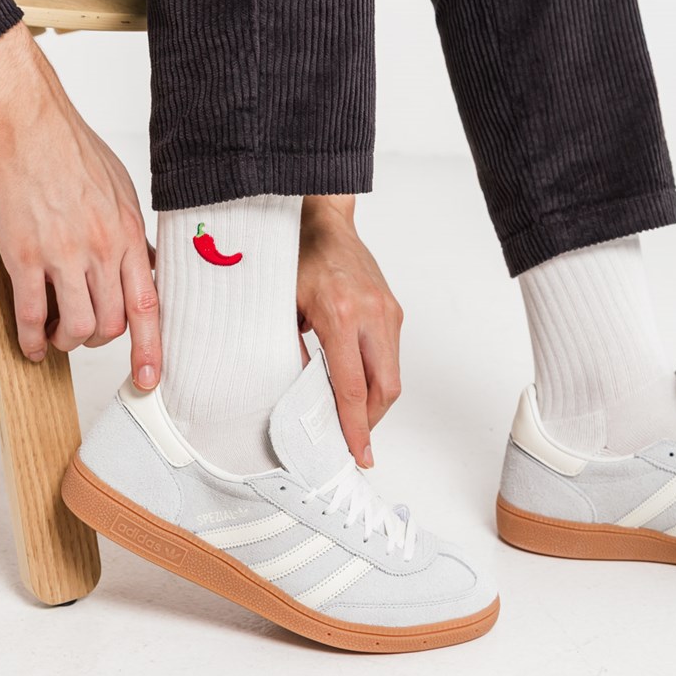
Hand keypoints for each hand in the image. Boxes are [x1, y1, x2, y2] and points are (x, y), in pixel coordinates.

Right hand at [0, 23, 161, 388]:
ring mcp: (63, 255)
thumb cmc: (72, 149)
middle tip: (86, 336)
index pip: (148, 305)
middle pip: (111, 323)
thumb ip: (133, 233)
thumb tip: (146, 263)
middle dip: (99, 341)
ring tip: (57, 337)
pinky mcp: (24, 255)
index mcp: (129, 235)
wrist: (26, 120)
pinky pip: (30, 313)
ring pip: (76, 325)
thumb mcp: (122, 190)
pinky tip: (29, 343)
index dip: (151, 348)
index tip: (151, 378)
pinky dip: (30, 337)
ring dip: (67, 341)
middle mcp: (102, 250)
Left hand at [297, 195, 403, 467]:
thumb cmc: (296, 258)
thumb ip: (292, 353)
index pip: (352, 387)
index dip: (355, 427)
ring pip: (393, 375)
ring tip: (352, 417)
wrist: (323, 221)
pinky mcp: (394, 309)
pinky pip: (391, 356)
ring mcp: (388, 312)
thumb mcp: (282, 308)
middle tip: (354, 442)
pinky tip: (358, 385)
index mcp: (342, 315)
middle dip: (371, 422)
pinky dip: (377, 378)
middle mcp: (373, 315)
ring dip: (375, 402)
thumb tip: (300, 396)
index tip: (359, 454)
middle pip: (385, 389)